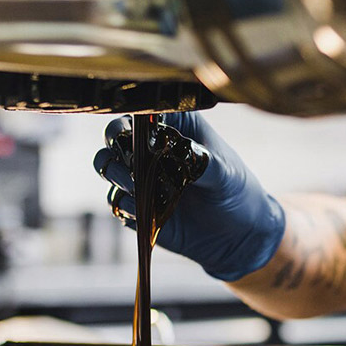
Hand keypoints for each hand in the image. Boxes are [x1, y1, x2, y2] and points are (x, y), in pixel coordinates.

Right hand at [93, 112, 284, 281]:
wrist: (238, 234)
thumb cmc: (236, 191)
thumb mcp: (226, 173)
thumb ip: (202, 161)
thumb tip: (183, 151)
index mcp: (176, 128)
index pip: (144, 111)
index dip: (133, 117)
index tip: (134, 130)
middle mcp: (153, 148)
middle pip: (115, 135)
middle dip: (115, 144)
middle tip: (130, 160)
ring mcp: (142, 178)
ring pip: (108, 166)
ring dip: (115, 173)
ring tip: (134, 184)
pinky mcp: (137, 207)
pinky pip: (116, 202)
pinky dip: (124, 204)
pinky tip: (142, 210)